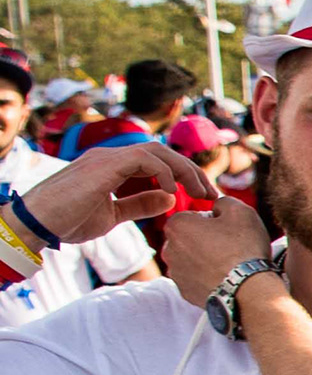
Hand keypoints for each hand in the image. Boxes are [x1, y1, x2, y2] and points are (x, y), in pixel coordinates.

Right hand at [12, 138, 218, 243]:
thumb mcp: (112, 215)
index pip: (158, 161)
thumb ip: (139, 204)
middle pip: (163, 152)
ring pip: (157, 151)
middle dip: (191, 171)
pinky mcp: (103, 164)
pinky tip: (172, 190)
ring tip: (200, 192)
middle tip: (211, 194)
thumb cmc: (67, 220)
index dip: (184, 176)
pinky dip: (164, 171)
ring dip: (184, 170)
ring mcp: (107, 158)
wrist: (37, 223)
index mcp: (114, 167)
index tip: (204, 196)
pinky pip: (144, 158)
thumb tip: (169, 198)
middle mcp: (111, 157)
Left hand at [157, 189, 277, 305]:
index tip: (227, 230)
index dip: (211, 221)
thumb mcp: (241, 210)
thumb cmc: (244, 247)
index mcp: (177, 225)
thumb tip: (217, 206)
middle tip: (229, 247)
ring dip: (204, 259)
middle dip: (204, 240)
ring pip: (189, 259)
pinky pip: (194, 279)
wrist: (250, 289)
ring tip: (228, 265)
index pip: (191, 216)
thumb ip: (223, 201)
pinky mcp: (184, 291)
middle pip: (187, 238)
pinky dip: (206, 277)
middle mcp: (168, 248)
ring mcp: (175, 272)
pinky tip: (224, 279)